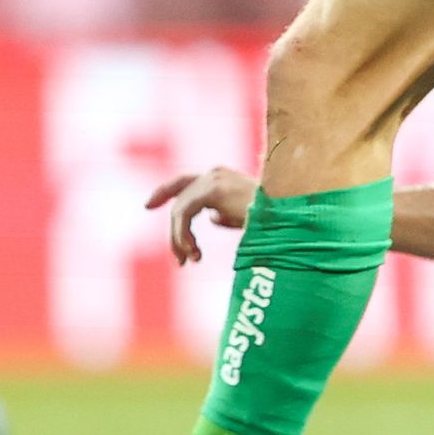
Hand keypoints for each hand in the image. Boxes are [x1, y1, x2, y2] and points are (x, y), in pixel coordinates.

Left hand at [146, 166, 260, 265]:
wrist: (286, 217)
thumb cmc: (271, 220)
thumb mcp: (244, 216)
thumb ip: (225, 214)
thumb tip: (211, 218)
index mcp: (221, 177)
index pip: (184, 181)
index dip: (164, 192)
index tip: (147, 205)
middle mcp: (214, 173)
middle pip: (179, 200)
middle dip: (175, 233)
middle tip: (181, 260)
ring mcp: (213, 179)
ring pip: (179, 211)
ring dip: (180, 239)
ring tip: (191, 260)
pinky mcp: (213, 190)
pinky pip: (184, 214)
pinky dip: (184, 235)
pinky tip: (194, 253)